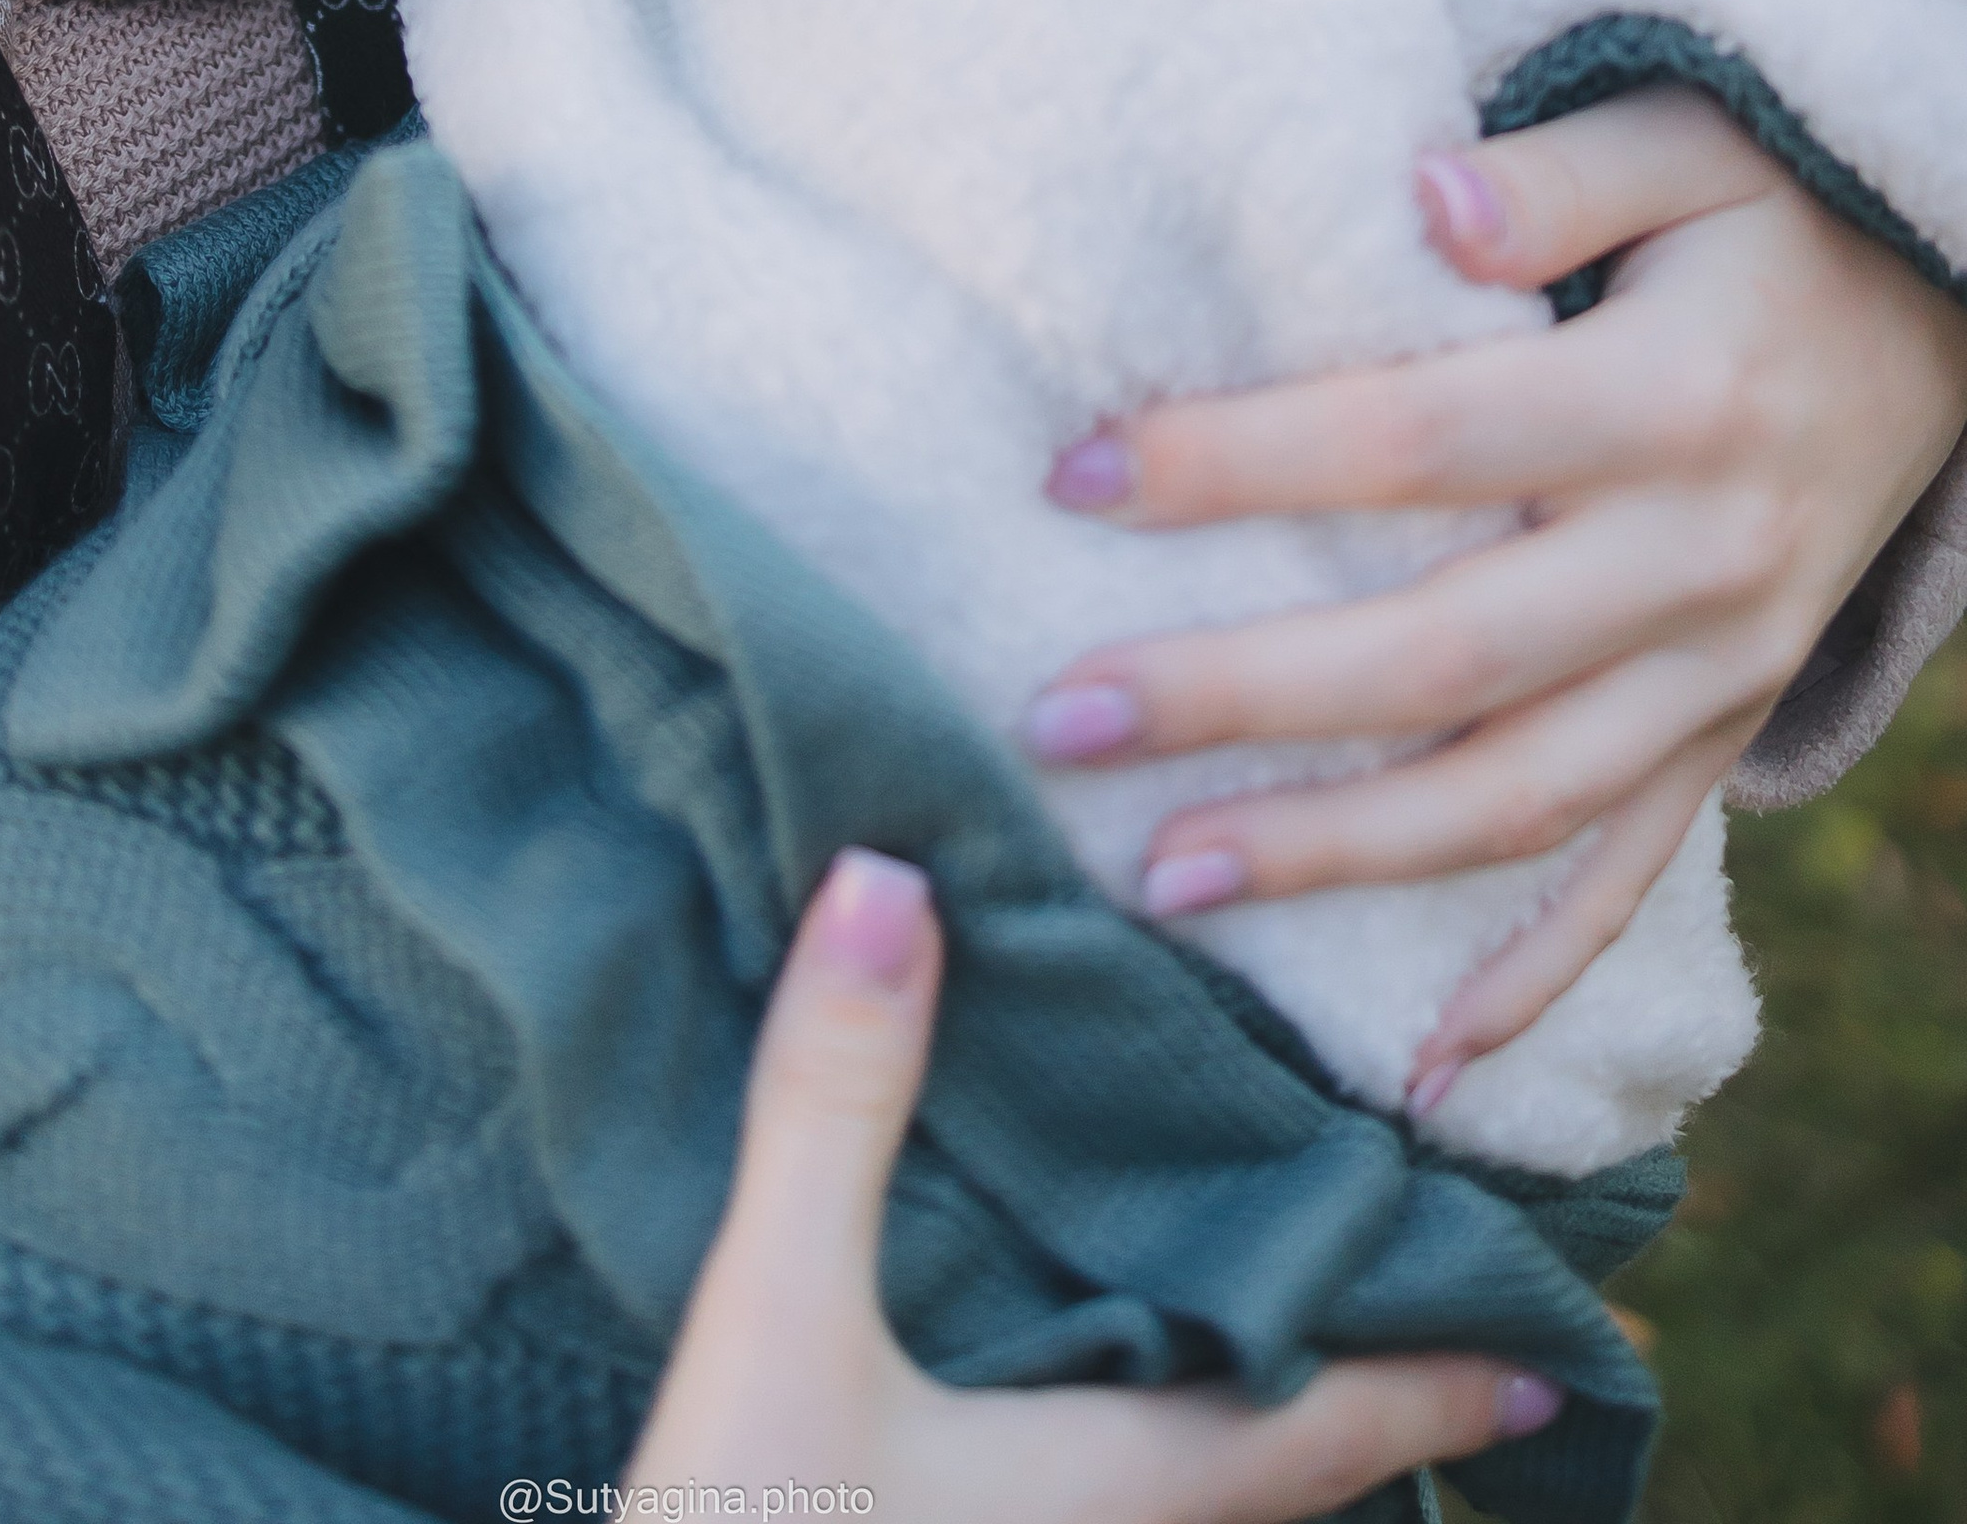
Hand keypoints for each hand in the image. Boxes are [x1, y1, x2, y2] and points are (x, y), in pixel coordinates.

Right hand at [626, 848, 1559, 1522]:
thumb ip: (838, 1103)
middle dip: (1365, 1385)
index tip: (1563, 1323)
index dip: (1457, 1365)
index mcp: (1136, 1482)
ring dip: (1256, 1418)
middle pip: (1294, 1466)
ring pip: (1205, 1501)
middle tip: (1437, 1289)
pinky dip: (1150, 1440)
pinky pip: (1114, 1506)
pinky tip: (1092, 1382)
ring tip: (1271, 1315)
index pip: (1347, 1416)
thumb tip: (892, 877)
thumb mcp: (774, 1319)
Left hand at [1025, 89, 1966, 1097]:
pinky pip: (1628, 877)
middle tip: (1055, 717)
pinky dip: (1531, 976)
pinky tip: (1416, 1060)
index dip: (1243, 462)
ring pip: (1515, 799)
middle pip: (1440, 654)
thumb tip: (1418, 198)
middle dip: (1239, 696)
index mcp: (1668, 403)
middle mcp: (1697, 560)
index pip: (1417, 442)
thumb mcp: (1689, 139)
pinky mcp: (1727, 730)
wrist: (1949, 310)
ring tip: (1163, 879)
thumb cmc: (1772, 207)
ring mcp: (1719, 668)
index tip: (1074, 475)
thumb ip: (1553, 175)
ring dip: (1338, 855)